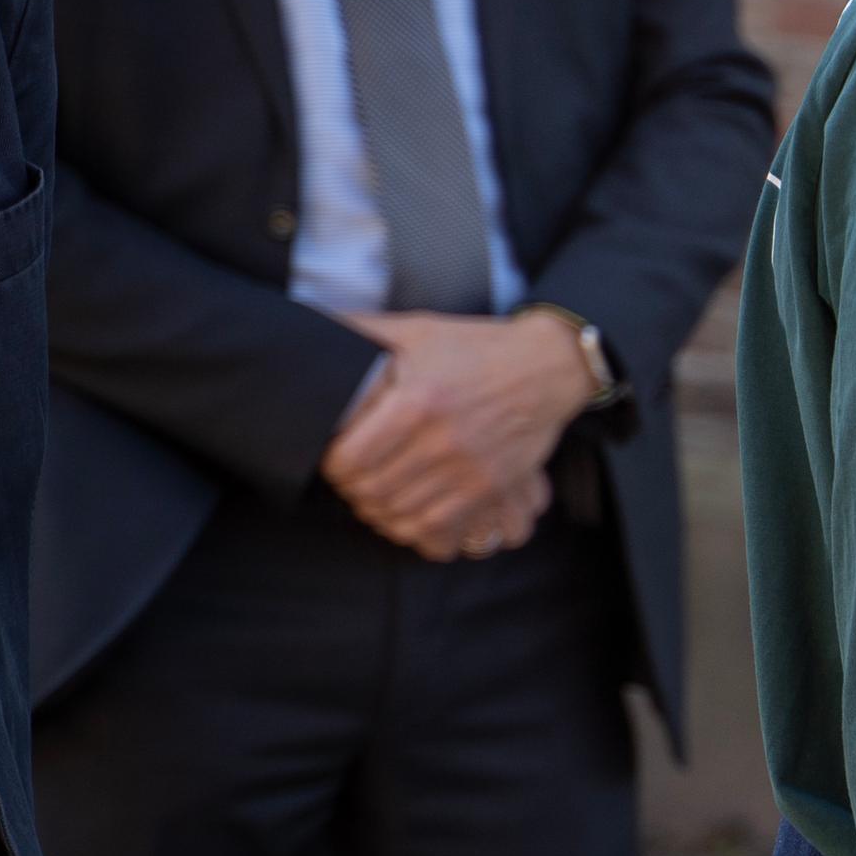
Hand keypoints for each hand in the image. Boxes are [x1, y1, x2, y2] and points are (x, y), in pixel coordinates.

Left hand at [320, 311, 593, 560]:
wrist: (548, 366)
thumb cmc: (477, 347)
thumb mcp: (416, 329)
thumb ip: (360, 329)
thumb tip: (307, 325)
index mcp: (417, 402)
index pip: (348, 461)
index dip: (331, 465)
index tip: (335, 456)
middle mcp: (442, 441)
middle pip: (370, 493)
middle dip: (351, 489)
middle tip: (353, 477)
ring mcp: (470, 469)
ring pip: (399, 516)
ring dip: (379, 511)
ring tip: (376, 495)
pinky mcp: (491, 487)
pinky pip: (438, 530)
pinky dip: (413, 530)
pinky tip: (408, 513)